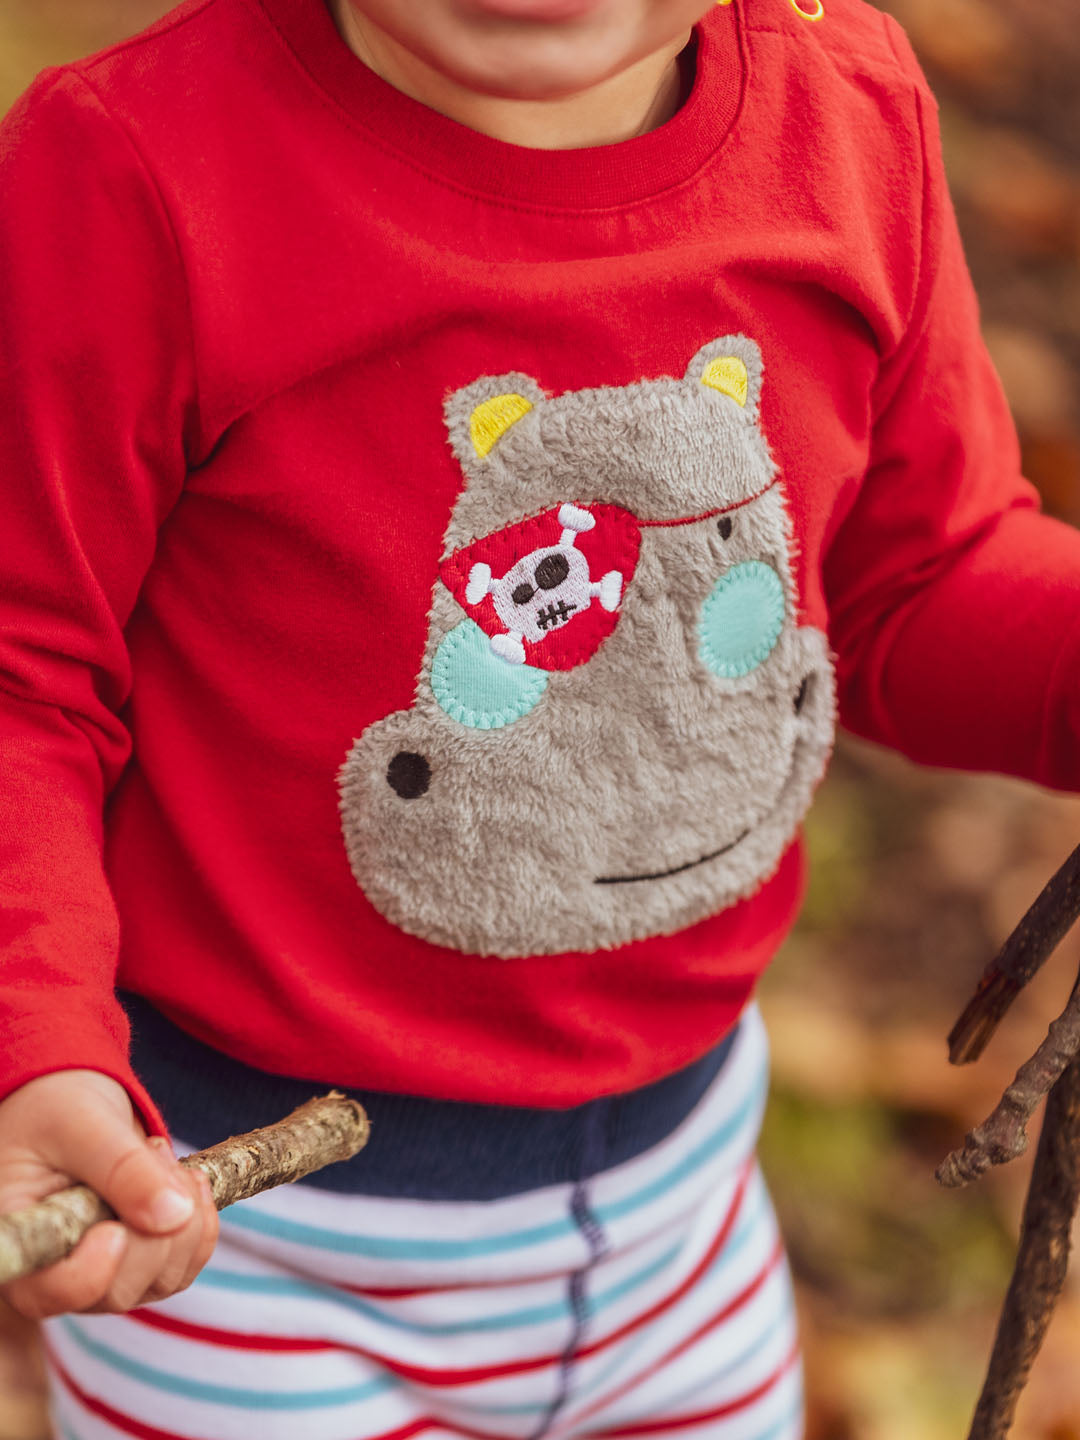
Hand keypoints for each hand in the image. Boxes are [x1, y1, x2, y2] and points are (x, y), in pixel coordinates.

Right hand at [0, 1069, 217, 1317]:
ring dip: (184, 1216)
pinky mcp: (137, 1265)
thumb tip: (174, 1216)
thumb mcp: (81, 1123)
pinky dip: (200, 1222)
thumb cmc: (56, 1107)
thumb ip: (122, 1168)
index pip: (50, 1292)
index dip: (92, 1273)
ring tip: (158, 1156)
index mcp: (20, 1238)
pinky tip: (184, 1178)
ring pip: (163, 1278)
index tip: (115, 1230)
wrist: (71, 1102)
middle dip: (155, 1224)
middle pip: (119, 1288)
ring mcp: (100, 1275)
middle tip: (150, 1151)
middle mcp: (55, 1272)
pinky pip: (186, 1264)